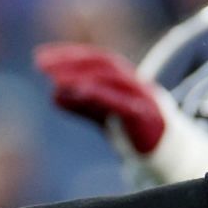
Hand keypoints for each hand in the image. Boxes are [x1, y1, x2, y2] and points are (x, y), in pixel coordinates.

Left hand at [36, 43, 167, 153]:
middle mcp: (134, 82)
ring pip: (113, 80)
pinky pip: (124, 103)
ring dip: (83, 78)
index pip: (95, 58)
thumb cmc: (132, 128)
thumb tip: (53, 94)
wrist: (167, 152)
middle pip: (103, 64)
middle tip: (42, 65)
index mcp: (124, 78)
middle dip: (72, 62)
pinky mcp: (148, 117)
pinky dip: (102, 96)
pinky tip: (81, 94)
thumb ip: (82, 104)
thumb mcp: (103, 113)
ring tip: (57, 81)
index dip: (69, 55)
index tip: (40, 57)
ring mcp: (144, 98)